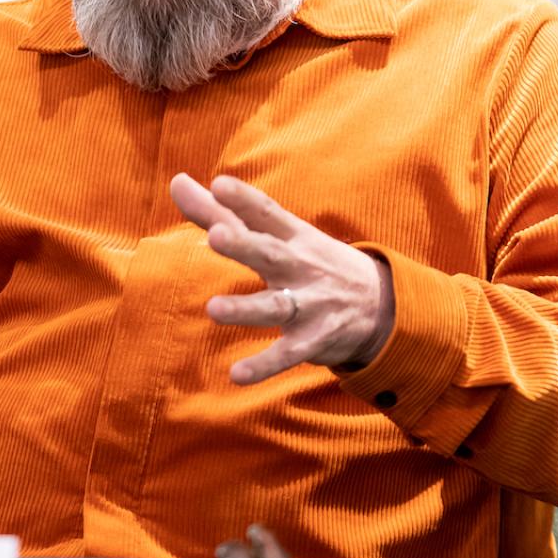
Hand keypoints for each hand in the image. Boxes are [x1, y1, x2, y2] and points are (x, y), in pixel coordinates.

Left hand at [169, 173, 394, 382]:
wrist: (381, 305)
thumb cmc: (311, 261)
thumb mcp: (277, 235)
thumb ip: (222, 212)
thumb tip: (177, 182)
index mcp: (291, 236)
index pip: (266, 213)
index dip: (244, 199)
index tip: (219, 183)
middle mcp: (300, 266)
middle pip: (269, 253)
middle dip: (243, 246)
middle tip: (215, 236)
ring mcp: (309, 304)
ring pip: (275, 306)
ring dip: (246, 309)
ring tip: (213, 310)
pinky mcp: (312, 340)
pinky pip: (286, 354)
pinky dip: (264, 366)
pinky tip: (236, 375)